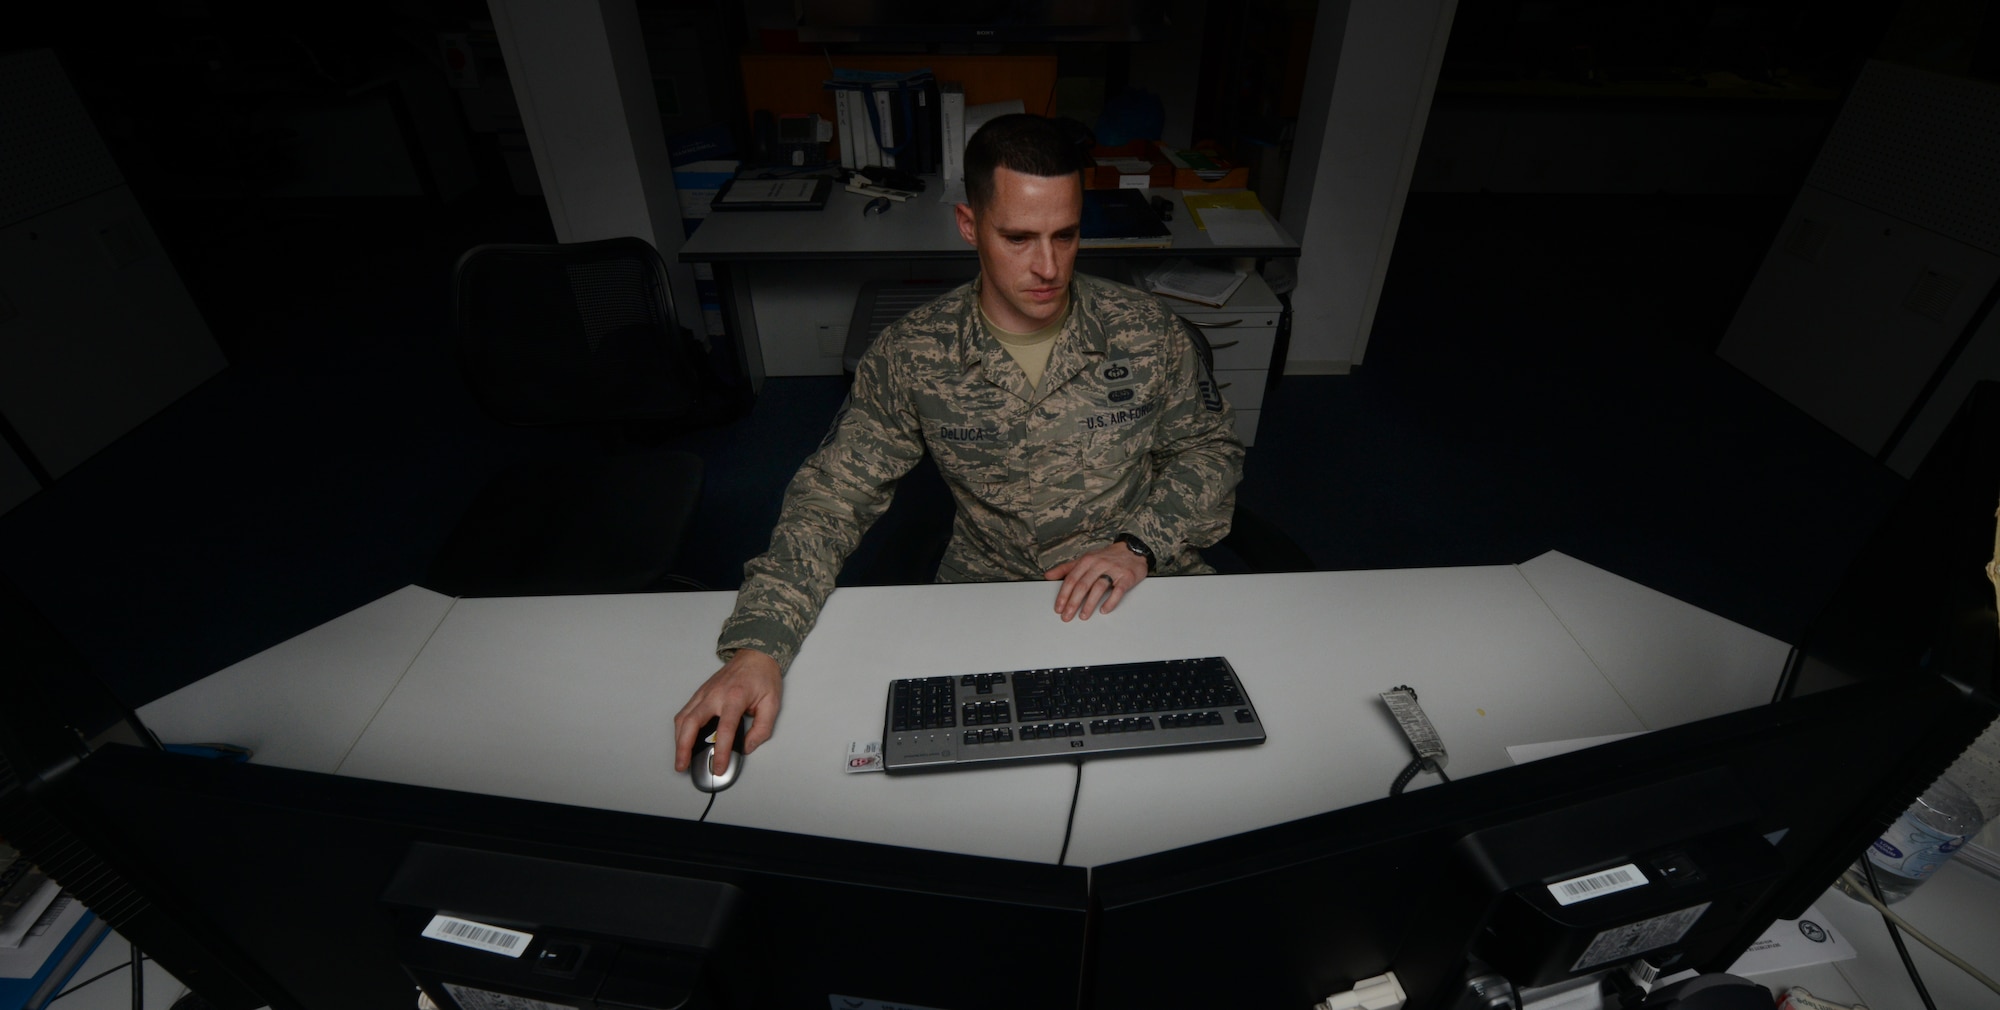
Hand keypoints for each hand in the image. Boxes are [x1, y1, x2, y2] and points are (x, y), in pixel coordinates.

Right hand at [673, 648, 781, 775]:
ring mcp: (704, 693)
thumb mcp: (772, 704)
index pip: (725, 729)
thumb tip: (747, 748)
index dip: (721, 751)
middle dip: (684, 747)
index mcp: (735, 697)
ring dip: (678, 740)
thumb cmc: (763, 678)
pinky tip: (682, 740)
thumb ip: (761, 729)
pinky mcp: (700, 693)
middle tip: (682, 765)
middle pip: (691, 723)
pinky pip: (684, 712)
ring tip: (680, 758)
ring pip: (683, 718)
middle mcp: (715, 694)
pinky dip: (680, 729)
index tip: (719, 767)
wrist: (755, 655)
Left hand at [1044, 542, 1149, 621]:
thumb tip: (1048, 576)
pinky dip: (1110, 602)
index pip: (1072, 579)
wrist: (1133, 550)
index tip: (1058, 608)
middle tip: (1067, 616)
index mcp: (1087, 560)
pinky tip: (1104, 610)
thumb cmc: (1107, 557)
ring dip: (1089, 604)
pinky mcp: (1126, 577)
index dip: (1063, 594)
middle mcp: (1099, 564)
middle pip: (1083, 585)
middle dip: (1073, 602)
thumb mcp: (1085, 559)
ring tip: (1083, 616)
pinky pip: (1118, 591)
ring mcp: (1113, 570)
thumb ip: (1066, 568)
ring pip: (1099, 588)